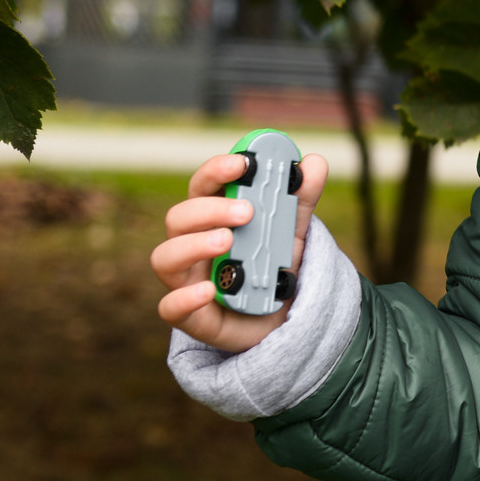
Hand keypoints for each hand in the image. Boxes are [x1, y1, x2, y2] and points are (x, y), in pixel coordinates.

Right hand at [151, 151, 327, 353]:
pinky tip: (208, 290)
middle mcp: (191, 245)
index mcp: (212, 218)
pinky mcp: (192, 316)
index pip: (202, 186)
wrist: (280, 318)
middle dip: (210, 209)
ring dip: (194, 245)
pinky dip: (185, 298)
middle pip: (179, 218)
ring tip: (228, 241)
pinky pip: (170, 307)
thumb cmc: (272, 267)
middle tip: (246, 211)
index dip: (216, 171)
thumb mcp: (291, 231)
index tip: (242, 163)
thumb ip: (300, 198)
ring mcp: (187, 280)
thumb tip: (314, 162)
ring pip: (165, 257)